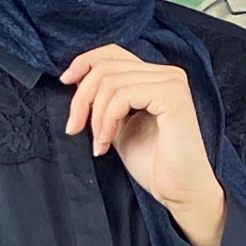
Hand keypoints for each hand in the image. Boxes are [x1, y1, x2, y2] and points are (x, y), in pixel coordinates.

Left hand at [60, 44, 226, 245]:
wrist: (179, 192)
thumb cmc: (153, 163)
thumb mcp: (119, 123)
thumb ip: (105, 100)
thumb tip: (78, 80)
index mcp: (156, 76)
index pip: (113, 52)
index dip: (84, 62)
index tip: (65, 81)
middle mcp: (167, 73)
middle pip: (107, 67)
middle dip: (82, 98)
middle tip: (73, 127)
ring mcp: (171, 82)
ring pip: (111, 81)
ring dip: (95, 116)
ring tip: (99, 143)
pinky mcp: (172, 96)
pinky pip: (123, 95)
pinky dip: (107, 119)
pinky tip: (107, 142)